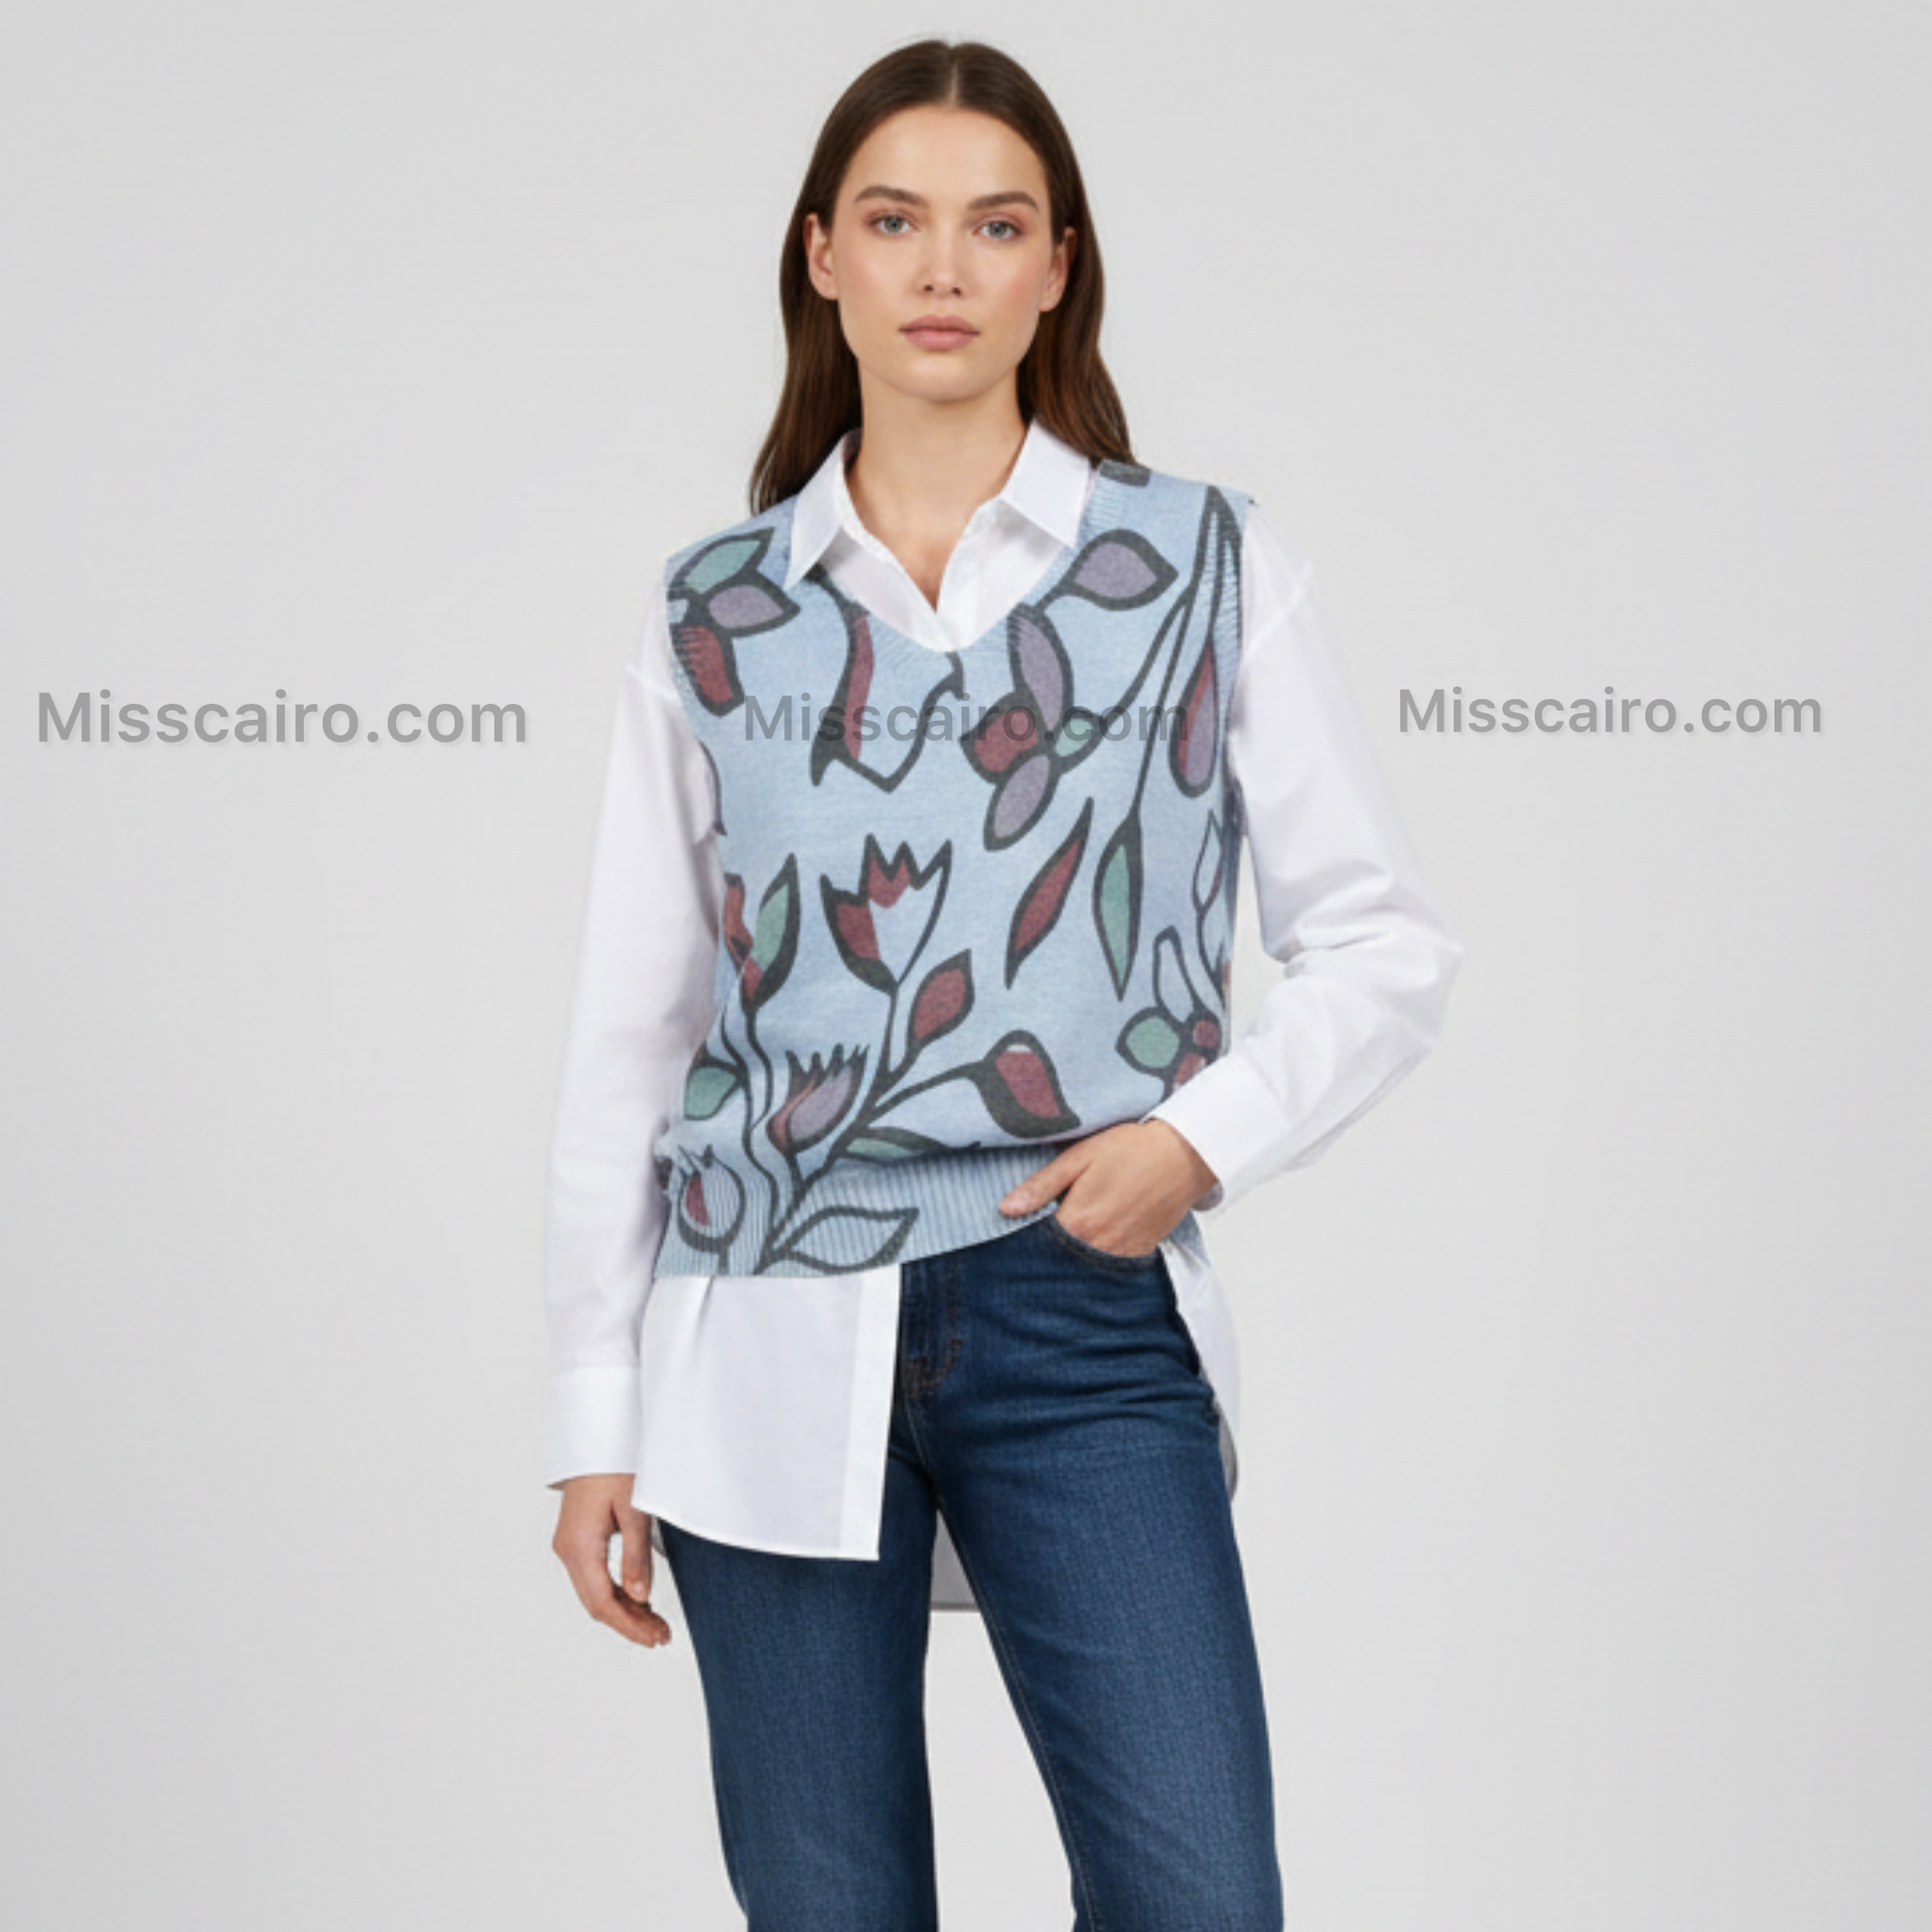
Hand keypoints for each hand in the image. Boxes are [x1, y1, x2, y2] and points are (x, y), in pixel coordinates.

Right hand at [553, 1474, 673, 1648]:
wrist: (598, 1437)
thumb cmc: (614, 1464)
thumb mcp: (634, 1509)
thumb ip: (636, 1556)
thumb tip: (640, 1597)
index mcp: (579, 1545)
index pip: (603, 1602)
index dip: (630, 1625)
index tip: (654, 1637)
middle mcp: (568, 1549)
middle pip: (596, 1602)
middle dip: (628, 1622)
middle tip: (660, 1635)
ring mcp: (569, 1544)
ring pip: (594, 1592)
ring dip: (623, 1609)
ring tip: (654, 1622)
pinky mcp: (577, 1538)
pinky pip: (593, 1576)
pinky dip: (615, 1592)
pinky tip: (637, 1599)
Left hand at [997, 1120, 1218, 1256]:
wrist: (1183, 1155)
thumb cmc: (1131, 1149)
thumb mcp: (1079, 1157)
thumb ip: (1041, 1186)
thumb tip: (1005, 1209)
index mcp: (1078, 1221)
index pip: (1038, 1246)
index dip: (1025, 1241)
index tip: (1014, 1239)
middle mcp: (1099, 1244)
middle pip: (1061, 1261)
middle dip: (1048, 1256)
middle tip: (1037, 1245)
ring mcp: (1122, 1252)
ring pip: (1087, 1268)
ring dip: (1074, 1260)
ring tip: (1068, 1243)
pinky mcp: (1141, 1252)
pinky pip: (1112, 1267)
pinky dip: (1100, 1259)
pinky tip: (1094, 1244)